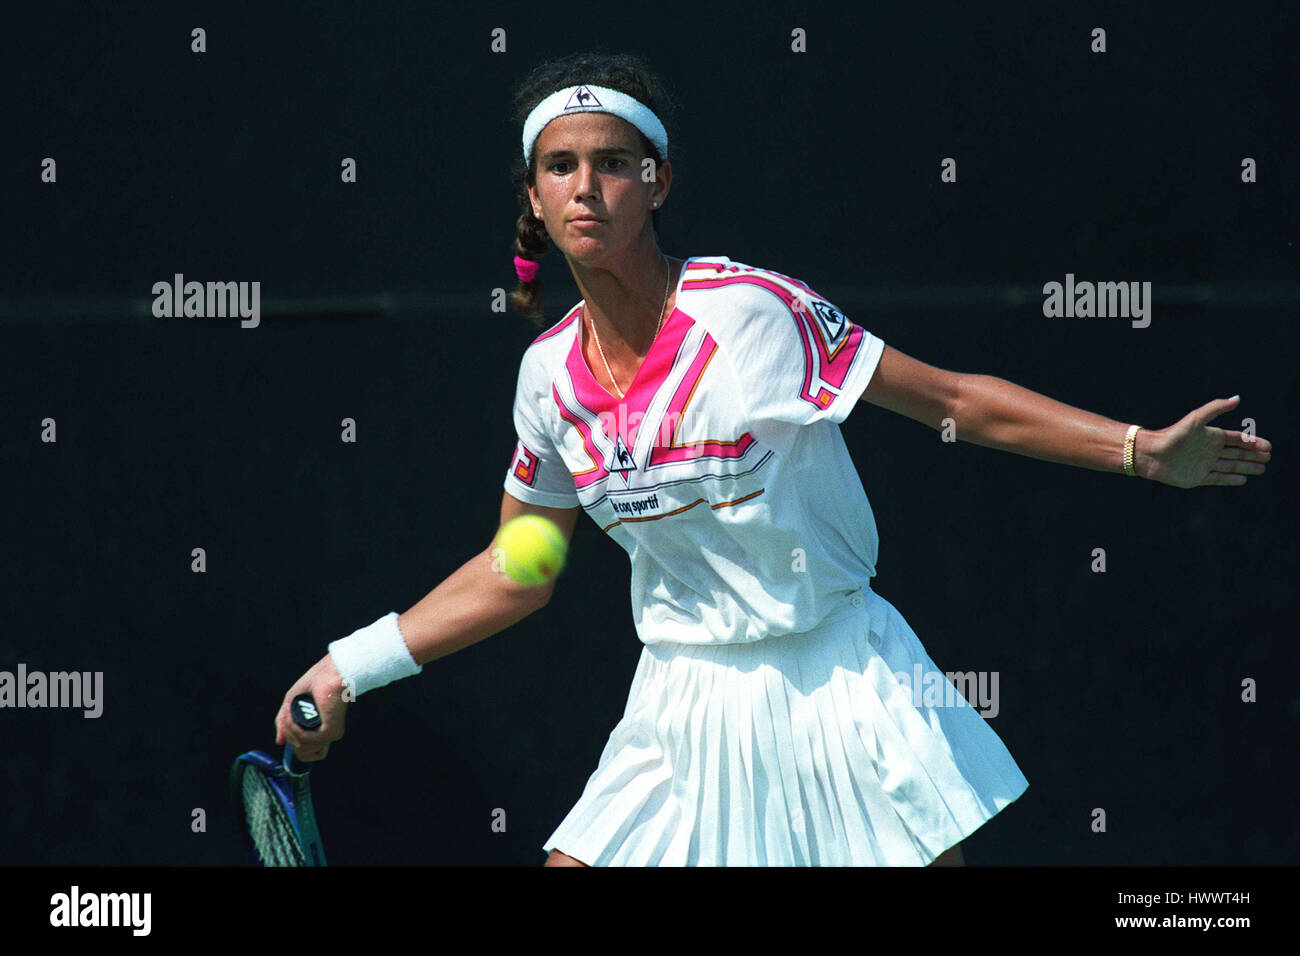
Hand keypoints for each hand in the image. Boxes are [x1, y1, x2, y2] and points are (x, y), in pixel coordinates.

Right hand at [275, 653, 347, 760]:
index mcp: (322, 730)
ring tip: (289, 713)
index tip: (289, 732)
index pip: (309, 754)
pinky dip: (294, 729)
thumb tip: (279, 741)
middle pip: (302, 753)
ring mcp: (330, 734)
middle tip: (286, 718)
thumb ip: (285, 724)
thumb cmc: (314, 684)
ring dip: (289, 730)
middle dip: (288, 736)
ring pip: (300, 747)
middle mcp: (327, 735)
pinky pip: (305, 740)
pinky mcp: (330, 731)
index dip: (294, 746)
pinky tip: (292, 715)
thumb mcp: (291, 705)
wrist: (329, 673)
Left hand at [1140, 396, 1271, 487]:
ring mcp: (1203, 465)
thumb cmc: (1173, 435)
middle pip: (1236, 453)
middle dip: (1253, 455)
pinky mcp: (1196, 478)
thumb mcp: (1196, 419)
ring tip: (1261, 468)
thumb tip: (1237, 398)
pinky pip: (1218, 479)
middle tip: (1268, 458)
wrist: (1150, 454)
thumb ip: (1216, 408)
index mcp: (1211, 436)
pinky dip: (1230, 479)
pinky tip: (1243, 479)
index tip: (1268, 447)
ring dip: (1246, 467)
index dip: (1252, 443)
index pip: (1237, 440)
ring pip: (1230, 466)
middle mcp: (1209, 450)